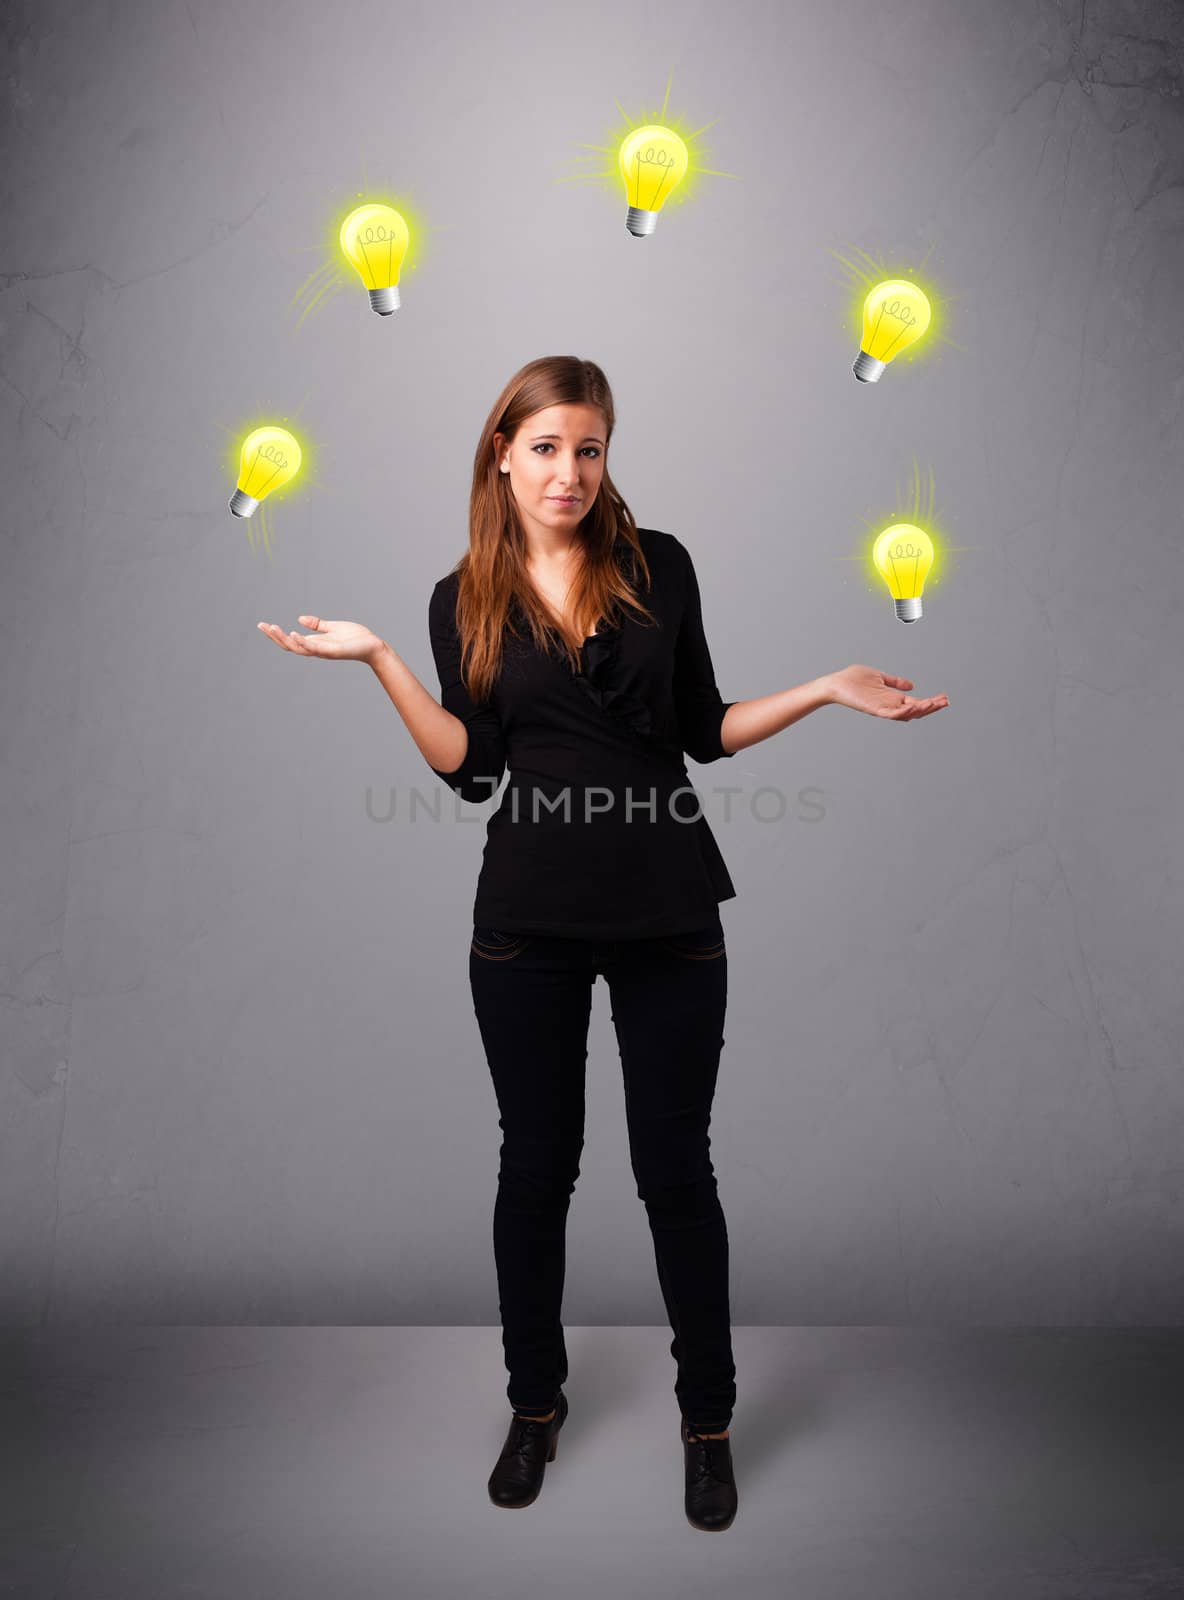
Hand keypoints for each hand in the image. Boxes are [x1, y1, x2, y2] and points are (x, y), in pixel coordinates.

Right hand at [256, 615, 384, 664]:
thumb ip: (317, 624)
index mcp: (315, 643)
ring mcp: (323, 651)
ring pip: (298, 648)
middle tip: (262, 625)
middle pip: (290, 645)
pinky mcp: (333, 651)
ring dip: (284, 638)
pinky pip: (314, 648)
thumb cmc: (356, 638)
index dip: (276, 634)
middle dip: (275, 636)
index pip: (291, 640)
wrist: (373, 646)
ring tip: (273, 628)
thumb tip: (299, 619)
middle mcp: (316, 649)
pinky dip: (303, 641)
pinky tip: (293, 633)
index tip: (263, 625)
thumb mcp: (333, 627)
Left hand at [823, 664, 948, 720]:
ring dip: (921, 710)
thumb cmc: (853, 680)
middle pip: (916, 710)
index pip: (917, 702)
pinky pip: (891, 714)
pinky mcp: (874, 709)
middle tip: (945, 702)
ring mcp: (883, 708)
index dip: (931, 701)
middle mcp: (890, 705)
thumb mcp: (880, 677)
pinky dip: (903, 712)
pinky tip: (914, 708)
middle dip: (931, 707)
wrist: (835, 683)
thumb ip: (895, 682)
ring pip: (906, 714)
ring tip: (934, 704)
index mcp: (893, 698)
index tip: (944, 698)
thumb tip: (911, 685)